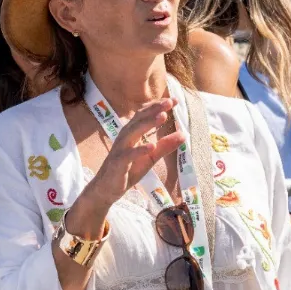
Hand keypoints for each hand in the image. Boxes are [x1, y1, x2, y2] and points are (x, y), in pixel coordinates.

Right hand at [68, 98, 185, 235]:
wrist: (107, 189)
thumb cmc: (128, 170)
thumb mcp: (151, 157)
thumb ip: (165, 146)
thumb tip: (183, 135)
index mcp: (132, 133)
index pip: (144, 115)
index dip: (158, 107)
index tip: (173, 100)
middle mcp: (125, 137)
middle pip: (139, 119)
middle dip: (154, 109)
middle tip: (169, 102)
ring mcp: (120, 149)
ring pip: (133, 132)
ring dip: (148, 123)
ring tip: (163, 116)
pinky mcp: (118, 163)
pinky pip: (129, 155)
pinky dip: (140, 150)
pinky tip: (151, 146)